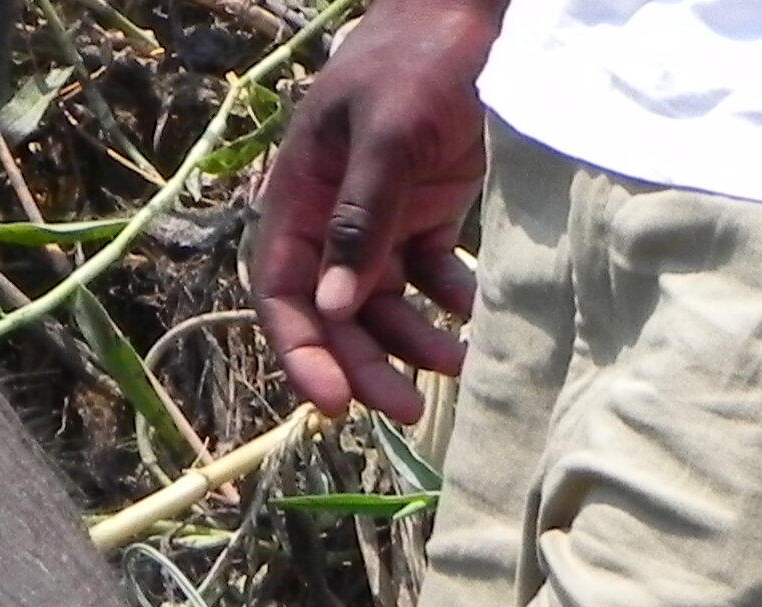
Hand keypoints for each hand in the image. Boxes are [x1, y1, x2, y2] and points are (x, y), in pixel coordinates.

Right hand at [253, 0, 502, 422]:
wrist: (480, 15)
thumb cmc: (424, 59)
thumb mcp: (390, 136)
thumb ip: (361, 221)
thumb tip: (332, 308)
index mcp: (301, 189)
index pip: (281, 287)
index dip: (301, 349)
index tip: (332, 404)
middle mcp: (333, 210)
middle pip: (333, 309)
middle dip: (364, 362)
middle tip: (406, 411)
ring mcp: (382, 213)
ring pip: (382, 301)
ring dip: (412, 341)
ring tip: (456, 363)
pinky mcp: (428, 211)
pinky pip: (429, 276)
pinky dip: (448, 304)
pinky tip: (473, 318)